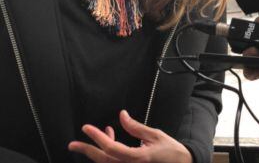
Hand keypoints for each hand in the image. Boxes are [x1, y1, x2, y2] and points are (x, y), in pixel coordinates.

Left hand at [68, 110, 191, 162]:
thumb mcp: (154, 135)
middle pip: (102, 160)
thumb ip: (135, 127)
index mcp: (137, 158)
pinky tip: (110, 141)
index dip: (97, 137)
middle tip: (72, 144)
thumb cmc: (170, 150)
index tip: (86, 128)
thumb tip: (121, 115)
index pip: (111, 148)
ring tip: (97, 136)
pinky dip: (108, 154)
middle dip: (86, 151)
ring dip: (98, 151)